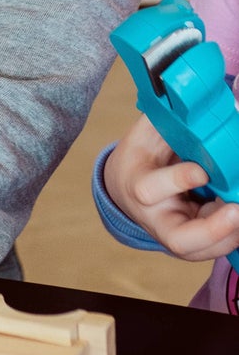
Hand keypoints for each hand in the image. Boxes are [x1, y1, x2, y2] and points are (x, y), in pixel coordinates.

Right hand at [103, 115, 238, 261]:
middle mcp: (154, 218)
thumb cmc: (141, 157)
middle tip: (237, 210)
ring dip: (230, 234)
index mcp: (137, 185)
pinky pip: (215, 249)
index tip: (203, 171)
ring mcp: (173, 237)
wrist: (126, 188)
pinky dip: (233, 235)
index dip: (179, 180)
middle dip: (211, 229)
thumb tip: (196, 103)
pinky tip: (238, 214)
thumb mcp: (146, 136)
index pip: (151, 189)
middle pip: (178, 239)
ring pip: (202, 250)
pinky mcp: (191, 247)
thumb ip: (167, 122)